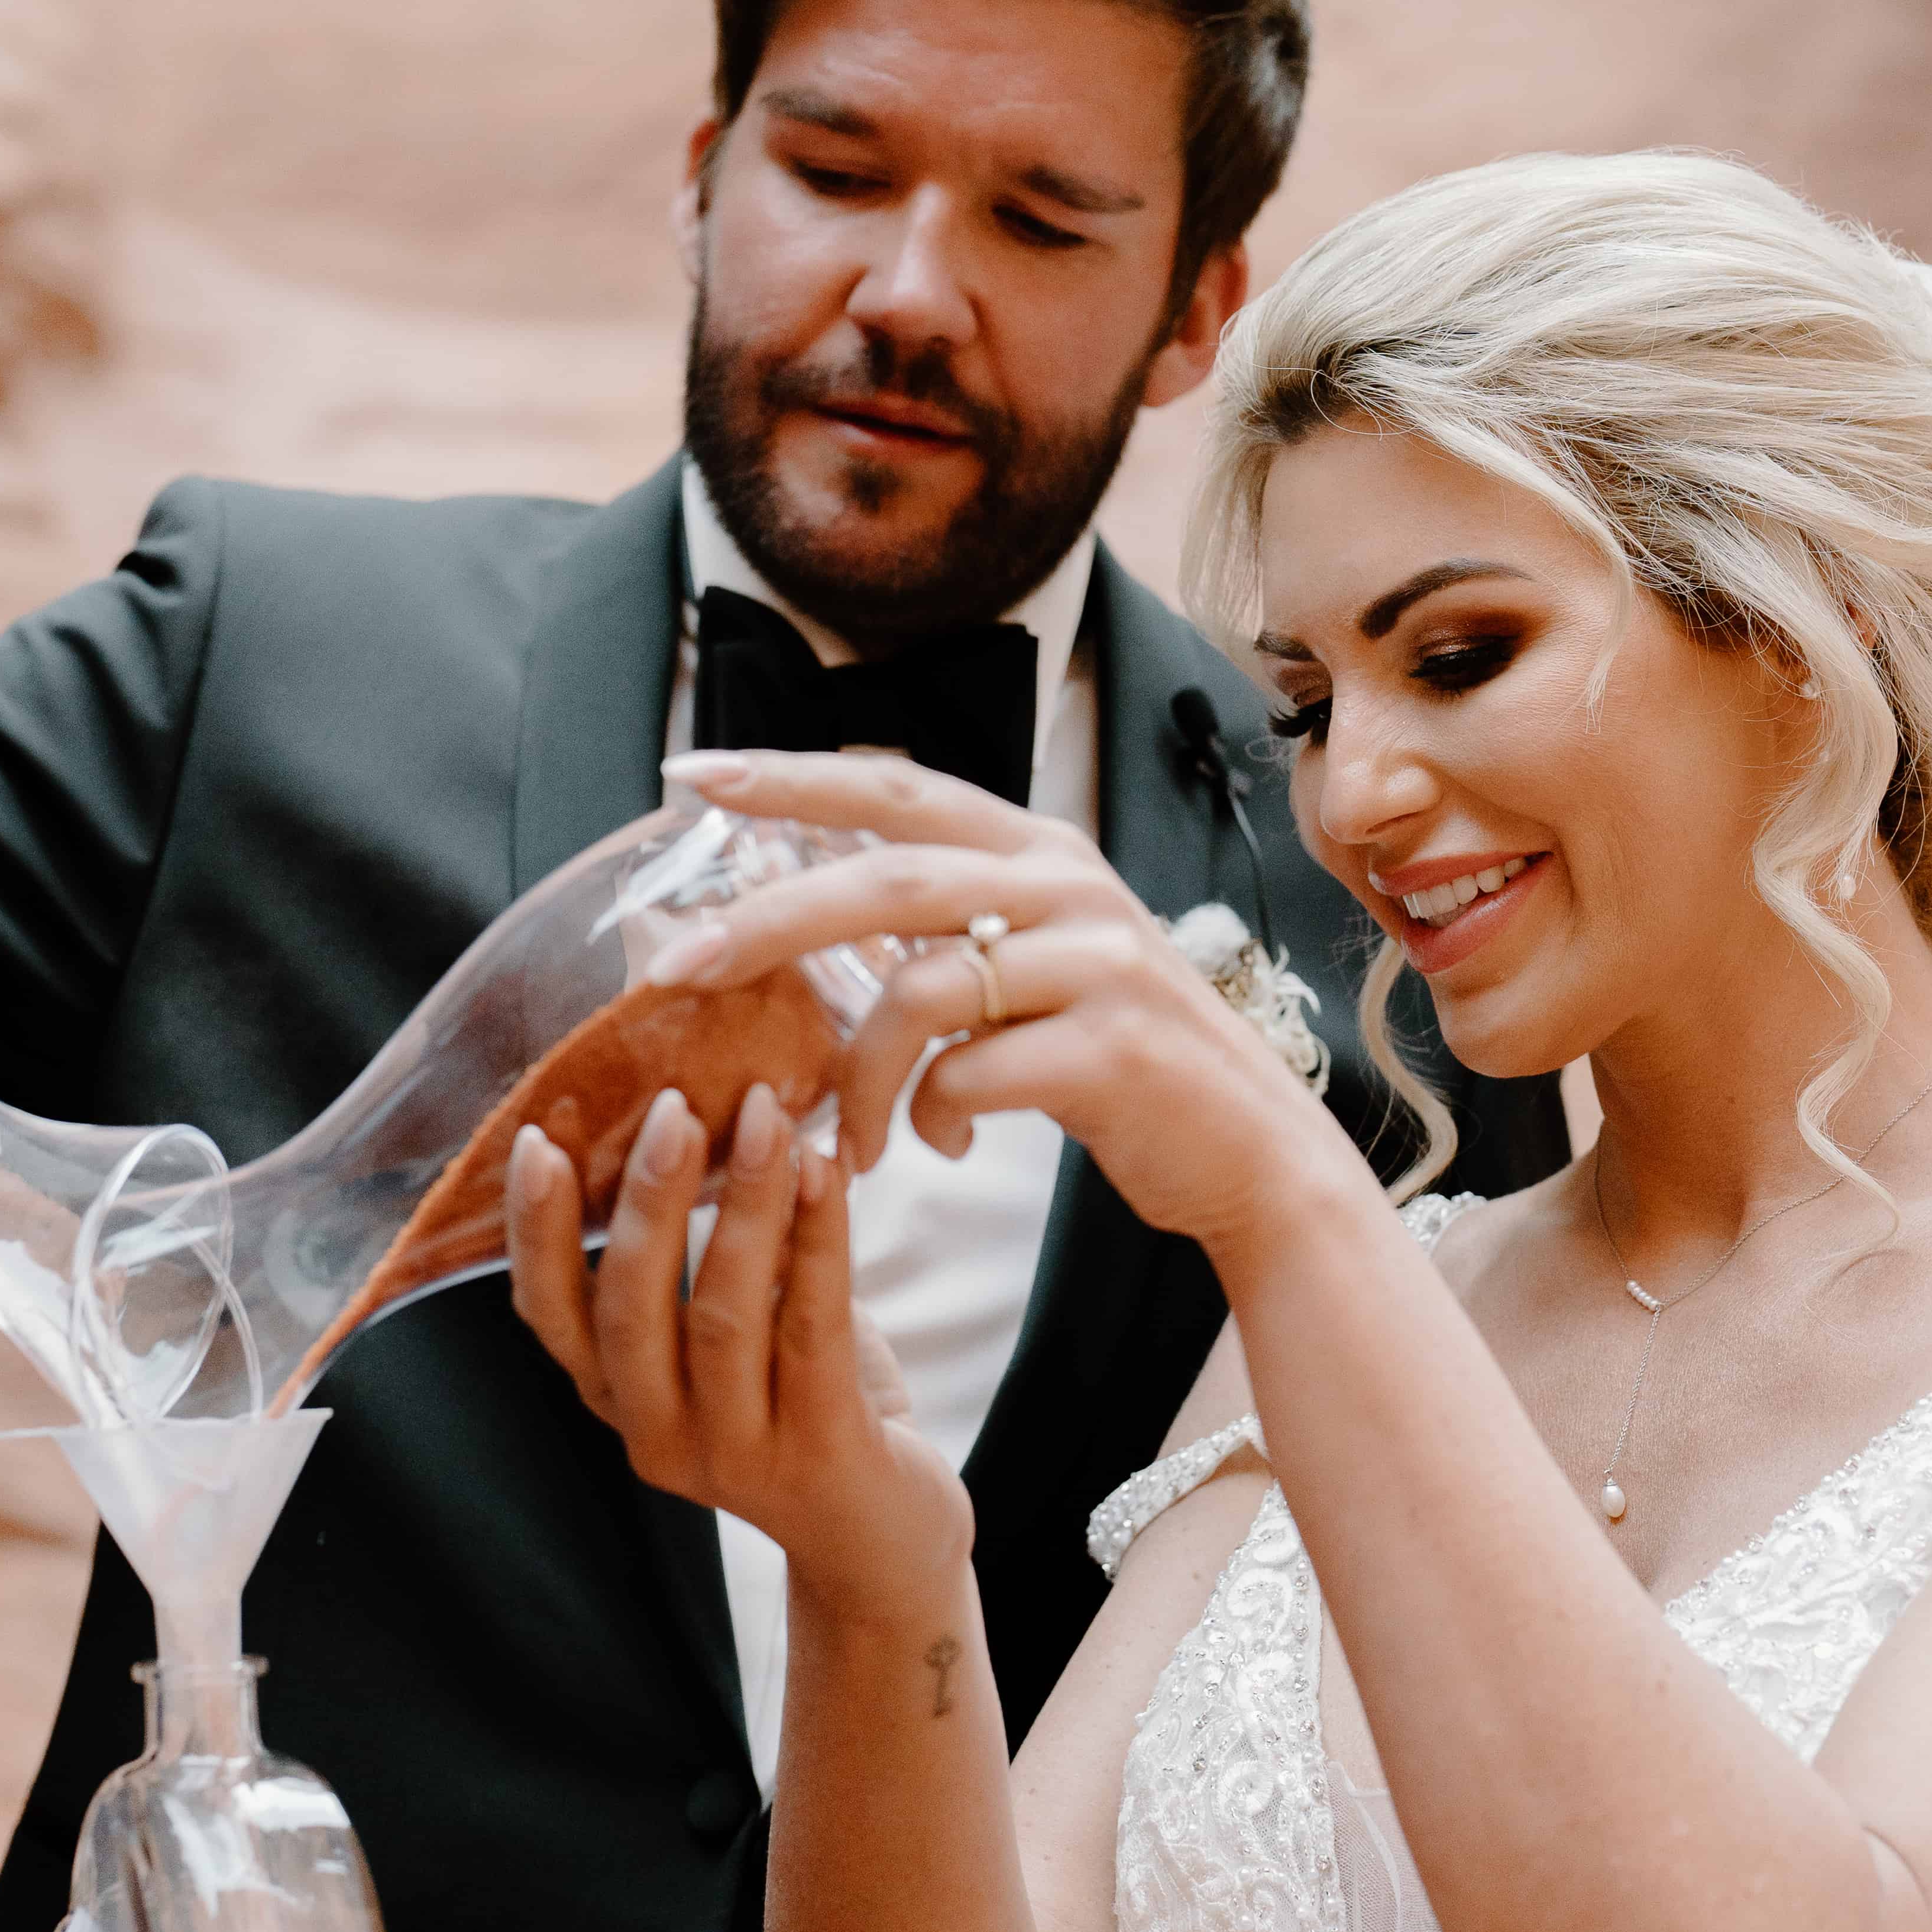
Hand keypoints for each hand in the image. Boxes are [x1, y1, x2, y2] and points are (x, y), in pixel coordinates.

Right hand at [506, 1080, 970, 1610]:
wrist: (882, 1539)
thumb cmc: (800, 1408)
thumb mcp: (731, 1339)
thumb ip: (701, 1260)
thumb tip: (696, 1116)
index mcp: (622, 1398)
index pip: (550, 1317)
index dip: (535, 1232)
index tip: (534, 1142)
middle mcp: (660, 1433)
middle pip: (630, 1310)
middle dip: (646, 1200)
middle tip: (673, 1108)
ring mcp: (737, 1453)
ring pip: (722, 1315)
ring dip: (744, 1204)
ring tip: (765, 1118)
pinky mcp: (820, 1452)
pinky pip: (813, 1329)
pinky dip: (819, 1240)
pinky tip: (827, 1172)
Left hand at [645, 750, 1375, 1258]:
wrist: (1253, 1155)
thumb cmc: (1120, 1064)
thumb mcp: (1039, 965)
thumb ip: (951, 929)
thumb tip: (816, 921)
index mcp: (1038, 852)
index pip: (894, 787)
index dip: (790, 778)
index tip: (691, 776)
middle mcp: (1067, 886)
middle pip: (883, 879)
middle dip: (766, 922)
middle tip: (677, 966)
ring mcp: (1096, 961)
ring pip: (916, 990)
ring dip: (855, 1075)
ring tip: (845, 1140)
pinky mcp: (1109, 1048)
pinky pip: (967, 1076)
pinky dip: (928, 1118)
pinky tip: (935, 1148)